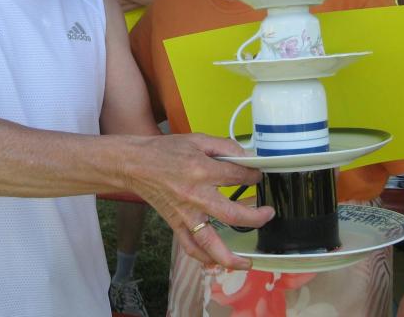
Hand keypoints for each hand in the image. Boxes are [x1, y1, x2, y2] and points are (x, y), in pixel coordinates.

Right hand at [125, 133, 273, 269]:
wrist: (135, 164)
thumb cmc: (165, 150)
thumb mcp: (197, 139)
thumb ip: (224, 146)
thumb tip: (248, 156)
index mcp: (201, 170)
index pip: (237, 176)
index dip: (253, 175)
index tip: (259, 175)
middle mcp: (195, 195)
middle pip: (231, 214)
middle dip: (255, 217)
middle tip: (269, 214)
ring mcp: (185, 214)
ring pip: (210, 242)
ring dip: (230, 256)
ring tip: (248, 261)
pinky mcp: (175, 224)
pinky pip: (190, 247)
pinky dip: (203, 258)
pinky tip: (216, 264)